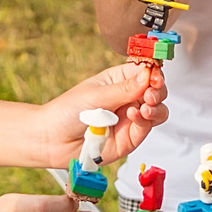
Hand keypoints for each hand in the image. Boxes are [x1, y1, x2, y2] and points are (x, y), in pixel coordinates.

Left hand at [45, 64, 169, 166]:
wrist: (52, 140)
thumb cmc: (67, 112)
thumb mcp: (96, 94)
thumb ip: (125, 88)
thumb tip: (147, 74)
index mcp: (118, 81)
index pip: (145, 72)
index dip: (154, 72)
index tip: (155, 75)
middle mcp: (127, 99)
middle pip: (156, 91)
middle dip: (158, 90)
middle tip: (151, 93)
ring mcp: (130, 119)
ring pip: (158, 110)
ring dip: (156, 107)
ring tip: (145, 107)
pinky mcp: (130, 138)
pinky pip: (146, 128)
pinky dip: (144, 121)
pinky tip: (134, 116)